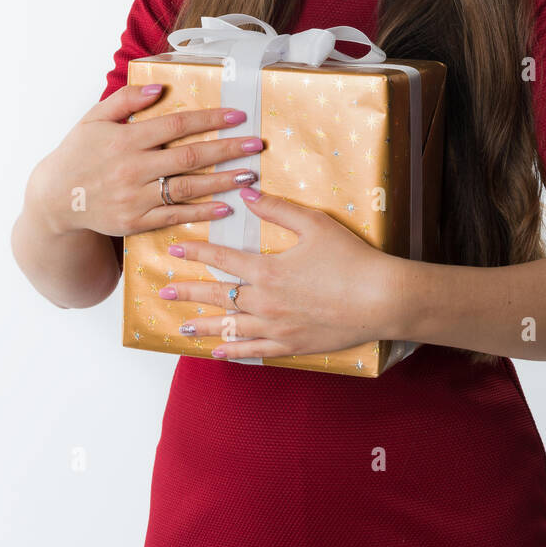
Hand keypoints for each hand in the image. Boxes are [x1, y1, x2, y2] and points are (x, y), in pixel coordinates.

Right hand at [26, 84, 265, 239]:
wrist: (55, 200)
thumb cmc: (79, 153)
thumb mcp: (94, 119)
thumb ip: (125, 100)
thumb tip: (158, 87)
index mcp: (125, 139)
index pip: (176, 125)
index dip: (209, 120)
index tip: (238, 116)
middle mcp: (132, 168)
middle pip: (189, 157)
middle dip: (226, 150)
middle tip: (256, 145)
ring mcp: (135, 197)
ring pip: (187, 188)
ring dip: (222, 182)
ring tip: (249, 175)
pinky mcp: (135, 221)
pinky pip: (175, 216)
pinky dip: (201, 211)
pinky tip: (226, 206)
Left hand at [158, 188, 401, 359]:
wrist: (381, 299)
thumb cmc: (351, 258)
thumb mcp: (315, 224)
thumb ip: (277, 209)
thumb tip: (245, 193)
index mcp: (267, 270)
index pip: (222, 259)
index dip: (196, 252)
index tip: (174, 249)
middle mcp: (264, 302)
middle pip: (217, 296)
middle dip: (189, 292)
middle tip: (164, 293)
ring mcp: (276, 328)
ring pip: (229, 328)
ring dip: (204, 326)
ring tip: (182, 326)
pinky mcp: (291, 346)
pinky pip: (253, 351)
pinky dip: (232, 352)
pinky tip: (218, 352)